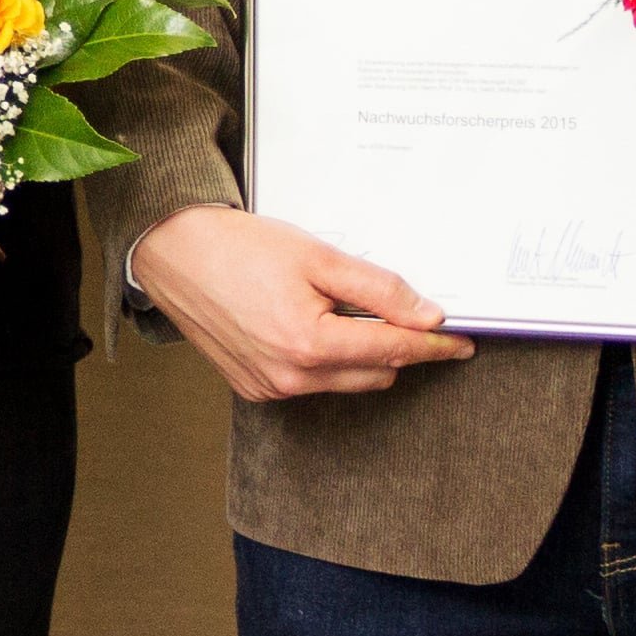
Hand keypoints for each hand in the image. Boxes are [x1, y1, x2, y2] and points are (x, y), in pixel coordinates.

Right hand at [126, 203, 478, 401]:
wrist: (173, 252)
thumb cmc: (239, 246)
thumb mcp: (317, 256)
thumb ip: (378, 288)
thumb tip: (427, 316)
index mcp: (310, 344)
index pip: (394, 350)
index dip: (434, 345)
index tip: (462, 343)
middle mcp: (291, 377)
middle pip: (375, 373)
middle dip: (395, 346)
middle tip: (399, 311)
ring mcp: (270, 388)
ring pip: (345, 382)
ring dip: (358, 355)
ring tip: (339, 310)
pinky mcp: (253, 389)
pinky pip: (310, 384)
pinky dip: (322, 361)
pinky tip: (306, 325)